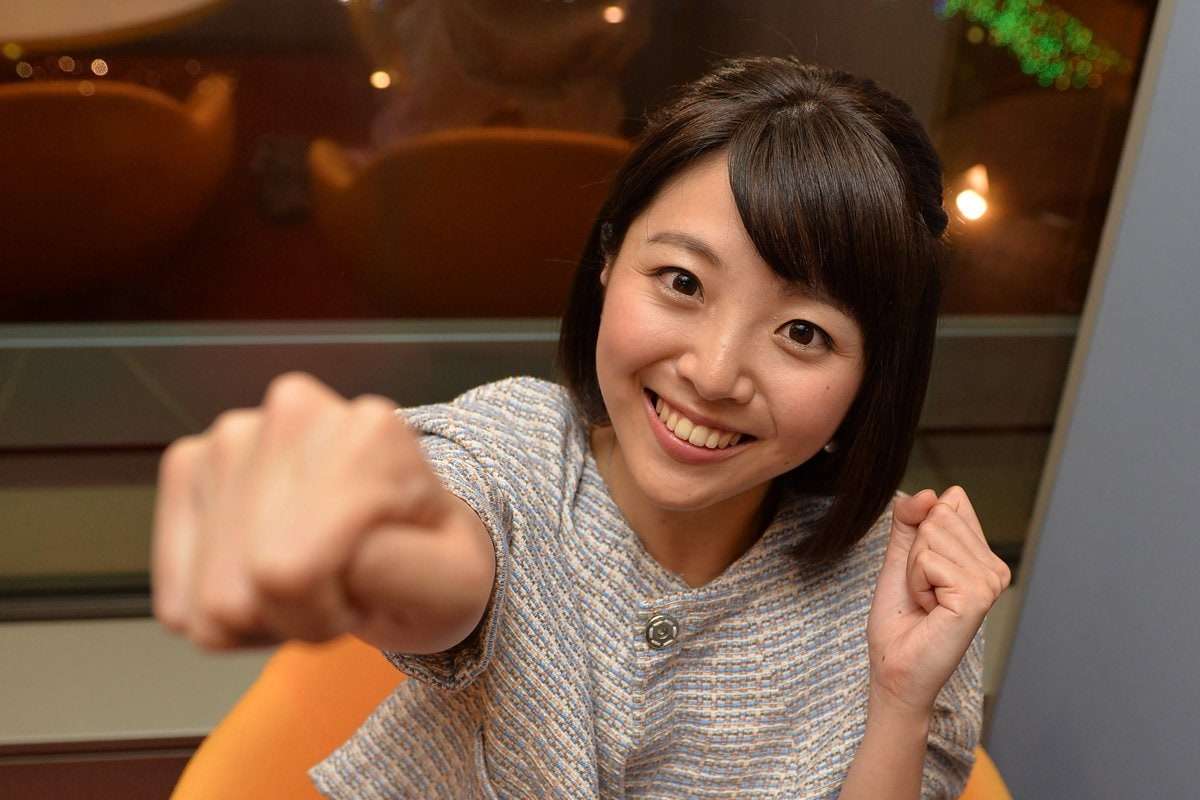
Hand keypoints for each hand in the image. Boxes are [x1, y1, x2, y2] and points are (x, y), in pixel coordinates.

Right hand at [152, 372, 492, 651]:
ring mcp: (231, 434)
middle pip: (239, 592)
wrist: (409, 532)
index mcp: (369, 433)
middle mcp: (292, 411)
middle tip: (344, 584)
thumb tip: (312, 559)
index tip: (368, 590)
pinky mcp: (189, 464)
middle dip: (294, 614)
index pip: (291, 575)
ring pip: (206, 599)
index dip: (329, 611)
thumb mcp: (454, 585)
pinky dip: (221, 609)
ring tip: (315, 576)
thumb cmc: (431, 561)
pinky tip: (271, 575)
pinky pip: (178, 598)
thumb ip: (403, 573)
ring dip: (262, 612)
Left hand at [865, 486, 1010, 714]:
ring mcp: (990, 582)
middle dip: (914, 552)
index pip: (952, 500)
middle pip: (939, 514)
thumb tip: (929, 493)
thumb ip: (910, 520)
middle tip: (921, 590)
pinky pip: (928, 560)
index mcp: (983, 556)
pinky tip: (929, 609)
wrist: (894, 667)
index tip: (921, 570)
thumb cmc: (899, 618)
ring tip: (925, 601)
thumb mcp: (900, 557)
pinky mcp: (977, 596)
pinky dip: (915, 582)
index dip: (920, 529)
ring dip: (913, 570)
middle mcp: (994, 567)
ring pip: (931, 534)